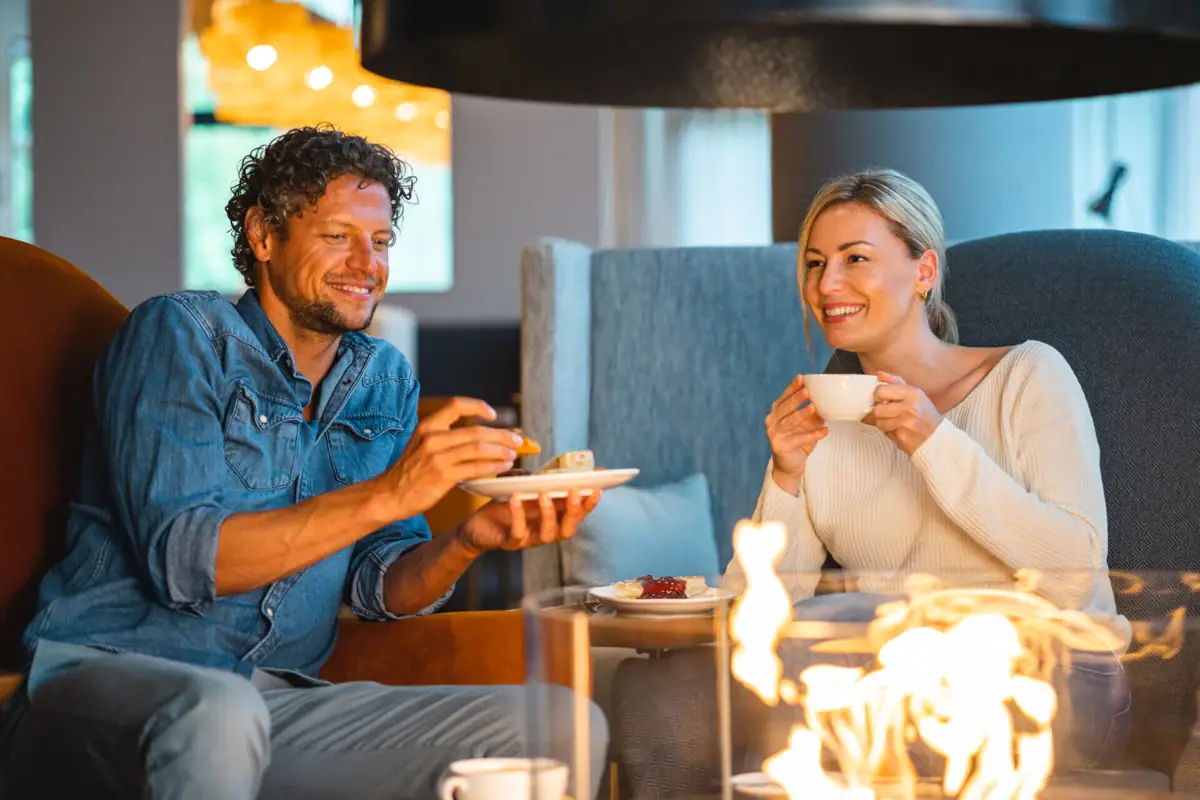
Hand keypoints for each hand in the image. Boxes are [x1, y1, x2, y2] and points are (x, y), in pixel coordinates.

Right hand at [380, 397, 525, 518]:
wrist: (389, 495)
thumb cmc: (408, 472)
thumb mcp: (420, 445)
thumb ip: (445, 438)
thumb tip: (478, 437)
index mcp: (427, 426)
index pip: (456, 405)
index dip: (478, 406)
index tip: (493, 415)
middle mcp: (432, 438)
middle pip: (476, 430)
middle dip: (502, 434)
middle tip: (518, 438)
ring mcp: (437, 457)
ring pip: (479, 448)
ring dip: (501, 450)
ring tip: (514, 453)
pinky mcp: (442, 475)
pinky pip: (475, 468)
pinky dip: (494, 466)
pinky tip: (504, 466)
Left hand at [457, 491, 601, 554]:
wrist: (478, 526)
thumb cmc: (507, 505)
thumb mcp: (527, 490)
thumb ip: (543, 481)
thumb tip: (562, 464)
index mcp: (554, 518)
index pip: (578, 513)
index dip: (590, 503)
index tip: (598, 487)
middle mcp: (546, 532)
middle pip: (568, 528)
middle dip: (574, 510)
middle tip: (574, 491)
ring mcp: (529, 539)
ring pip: (548, 534)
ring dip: (549, 514)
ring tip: (544, 494)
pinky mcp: (510, 542)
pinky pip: (518, 533)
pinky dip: (519, 516)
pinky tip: (516, 499)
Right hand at [765, 375, 827, 493]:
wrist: (789, 466)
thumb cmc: (796, 441)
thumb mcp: (804, 424)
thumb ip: (811, 413)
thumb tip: (826, 400)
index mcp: (776, 413)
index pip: (784, 397)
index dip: (792, 388)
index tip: (801, 378)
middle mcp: (772, 422)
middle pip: (785, 408)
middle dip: (796, 399)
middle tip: (808, 391)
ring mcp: (775, 434)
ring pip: (790, 422)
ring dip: (802, 414)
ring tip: (814, 407)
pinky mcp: (781, 447)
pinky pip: (799, 439)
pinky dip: (813, 435)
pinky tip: (825, 431)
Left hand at [865, 372, 941, 455]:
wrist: (939, 438)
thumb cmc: (925, 416)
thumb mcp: (916, 395)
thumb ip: (896, 383)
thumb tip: (879, 375)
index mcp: (912, 393)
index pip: (881, 391)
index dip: (877, 397)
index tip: (881, 400)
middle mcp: (910, 407)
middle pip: (877, 409)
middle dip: (878, 413)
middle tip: (886, 414)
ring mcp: (906, 423)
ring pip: (879, 422)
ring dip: (883, 424)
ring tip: (895, 423)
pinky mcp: (903, 437)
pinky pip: (886, 433)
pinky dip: (890, 432)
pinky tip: (900, 431)